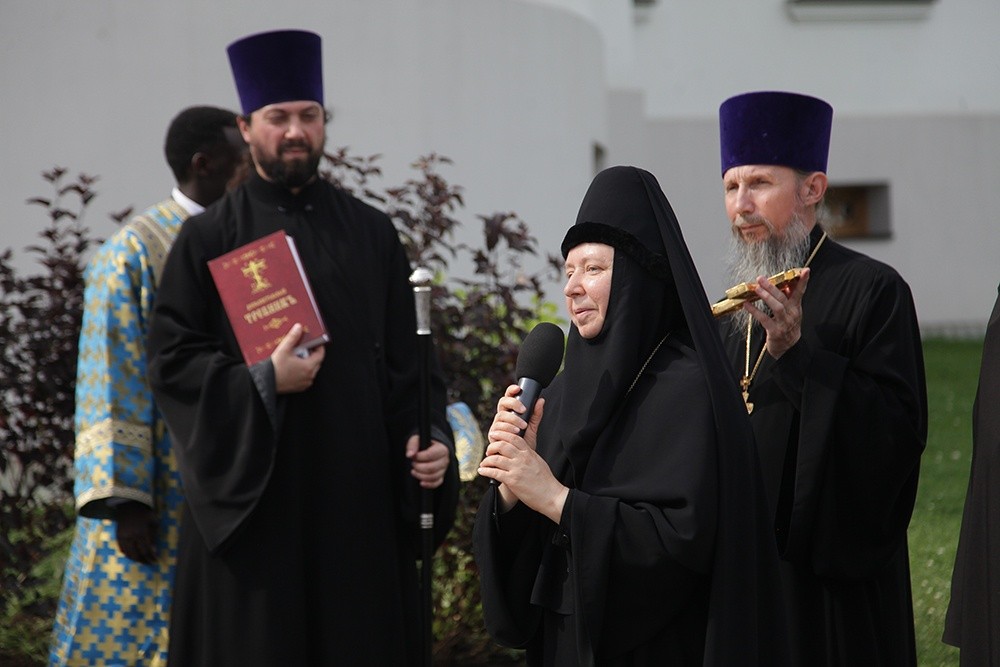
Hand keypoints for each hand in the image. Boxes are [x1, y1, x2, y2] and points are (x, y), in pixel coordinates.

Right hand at [115, 501, 157, 564]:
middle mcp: (131, 536)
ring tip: (142, 561)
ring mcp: (123, 537)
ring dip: (136, 559)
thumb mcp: (154, 522)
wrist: (130, 506)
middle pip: (137, 554)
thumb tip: (153, 549)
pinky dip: (127, 555)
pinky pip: (122, 550)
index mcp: (142, 532)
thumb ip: (154, 536)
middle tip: (149, 563)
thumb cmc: (145, 514)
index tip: (155, 561)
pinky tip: (133, 556)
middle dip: (144, 560)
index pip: (146, 550)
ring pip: (128, 554)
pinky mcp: (118, 537)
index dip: (151, 557)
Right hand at [272, 323, 324, 393]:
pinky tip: (293, 366)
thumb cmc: (275, 368)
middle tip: (303, 347)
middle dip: (312, 354)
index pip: (321, 354)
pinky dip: (303, 371)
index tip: (315, 342)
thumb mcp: (284, 349)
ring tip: (297, 356)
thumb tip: (299, 327)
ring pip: (312, 370)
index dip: (319, 346)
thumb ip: (292, 337)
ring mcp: (305, 383)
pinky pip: (306, 377)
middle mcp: (310, 376)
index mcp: (309, 366)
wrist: (266, 383)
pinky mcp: (300, 388)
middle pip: (317, 362)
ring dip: (307, 362)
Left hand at [406, 437, 450, 488]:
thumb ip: (413, 445)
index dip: (419, 457)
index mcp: (442, 449)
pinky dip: (428, 484)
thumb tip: (410, 455)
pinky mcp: (441, 477)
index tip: (413, 456)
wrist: (429, 449)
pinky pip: (436, 483)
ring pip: (433, 476)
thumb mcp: (417, 440)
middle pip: (431, 468)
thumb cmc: (423, 443)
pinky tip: (421, 482)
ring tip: (413, 471)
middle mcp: (445, 460)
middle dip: (418, 467)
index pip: (430, 455)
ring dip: (420, 475)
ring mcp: (444, 469)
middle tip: (413, 463)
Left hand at [478, 387, 566, 521]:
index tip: (494, 435)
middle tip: (488, 451)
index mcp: (529, 453)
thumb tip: (519, 450)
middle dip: (492, 446)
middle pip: (502, 445)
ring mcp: (517, 469)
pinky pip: (495, 473)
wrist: (551, 496)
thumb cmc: (546, 481)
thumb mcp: (538, 462)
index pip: (514, 438)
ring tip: (484, 463)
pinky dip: (485, 471)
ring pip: (496, 459)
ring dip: (486, 460)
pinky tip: (482, 471)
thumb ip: (528, 454)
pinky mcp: (512, 481)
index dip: (502, 434)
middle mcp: (522, 459)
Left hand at [744, 267, 809, 359]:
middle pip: (783, 298)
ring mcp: (784, 323)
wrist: (789, 348)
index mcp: (796, 307)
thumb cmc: (788, 327)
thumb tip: (784, 283)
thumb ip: (788, 298)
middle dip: (772, 287)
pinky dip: (755, 311)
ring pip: (777, 307)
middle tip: (761, 278)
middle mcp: (792, 314)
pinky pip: (764, 319)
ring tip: (756, 289)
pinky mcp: (775, 331)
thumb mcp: (791, 311)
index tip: (805, 270)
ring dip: (766, 297)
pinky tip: (747, 305)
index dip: (803, 281)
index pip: (800, 292)